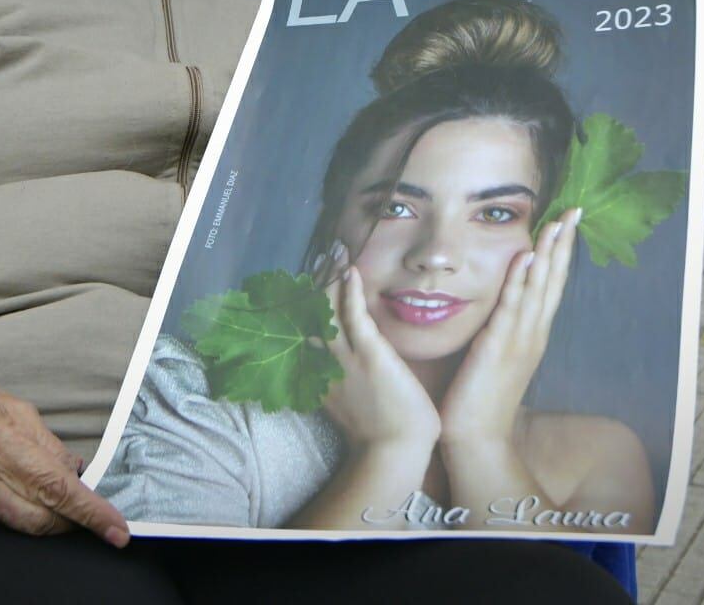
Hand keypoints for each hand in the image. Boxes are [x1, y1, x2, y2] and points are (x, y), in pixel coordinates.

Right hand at [0, 373, 128, 545]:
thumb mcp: (16, 409)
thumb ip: (49, 445)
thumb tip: (77, 473)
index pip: (57, 489)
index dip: (91, 513)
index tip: (116, 530)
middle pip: (40, 519)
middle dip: (71, 521)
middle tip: (85, 511)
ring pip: (17, 525)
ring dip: (40, 513)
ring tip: (36, 486)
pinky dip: (9, 510)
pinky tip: (3, 487)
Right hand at [322, 247, 441, 455]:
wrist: (394, 451)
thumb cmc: (385, 432)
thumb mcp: (357, 403)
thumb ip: (353, 380)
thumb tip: (358, 366)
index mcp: (323, 376)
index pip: (311, 331)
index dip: (310, 304)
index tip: (312, 281)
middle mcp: (327, 364)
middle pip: (313, 313)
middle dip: (317, 282)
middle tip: (321, 257)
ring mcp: (346, 358)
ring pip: (330, 308)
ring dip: (332, 277)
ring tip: (335, 252)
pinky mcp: (369, 354)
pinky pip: (354, 315)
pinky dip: (350, 290)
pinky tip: (350, 270)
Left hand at [439, 211, 578, 447]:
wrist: (477, 439)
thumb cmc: (481, 398)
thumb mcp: (497, 355)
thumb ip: (504, 327)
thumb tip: (502, 301)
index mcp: (533, 334)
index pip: (551, 284)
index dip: (561, 253)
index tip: (567, 221)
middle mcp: (533, 333)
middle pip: (553, 280)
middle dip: (564, 244)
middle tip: (574, 210)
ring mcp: (519, 340)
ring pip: (538, 289)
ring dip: (549, 254)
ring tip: (558, 223)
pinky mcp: (498, 348)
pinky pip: (511, 308)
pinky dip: (521, 281)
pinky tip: (527, 258)